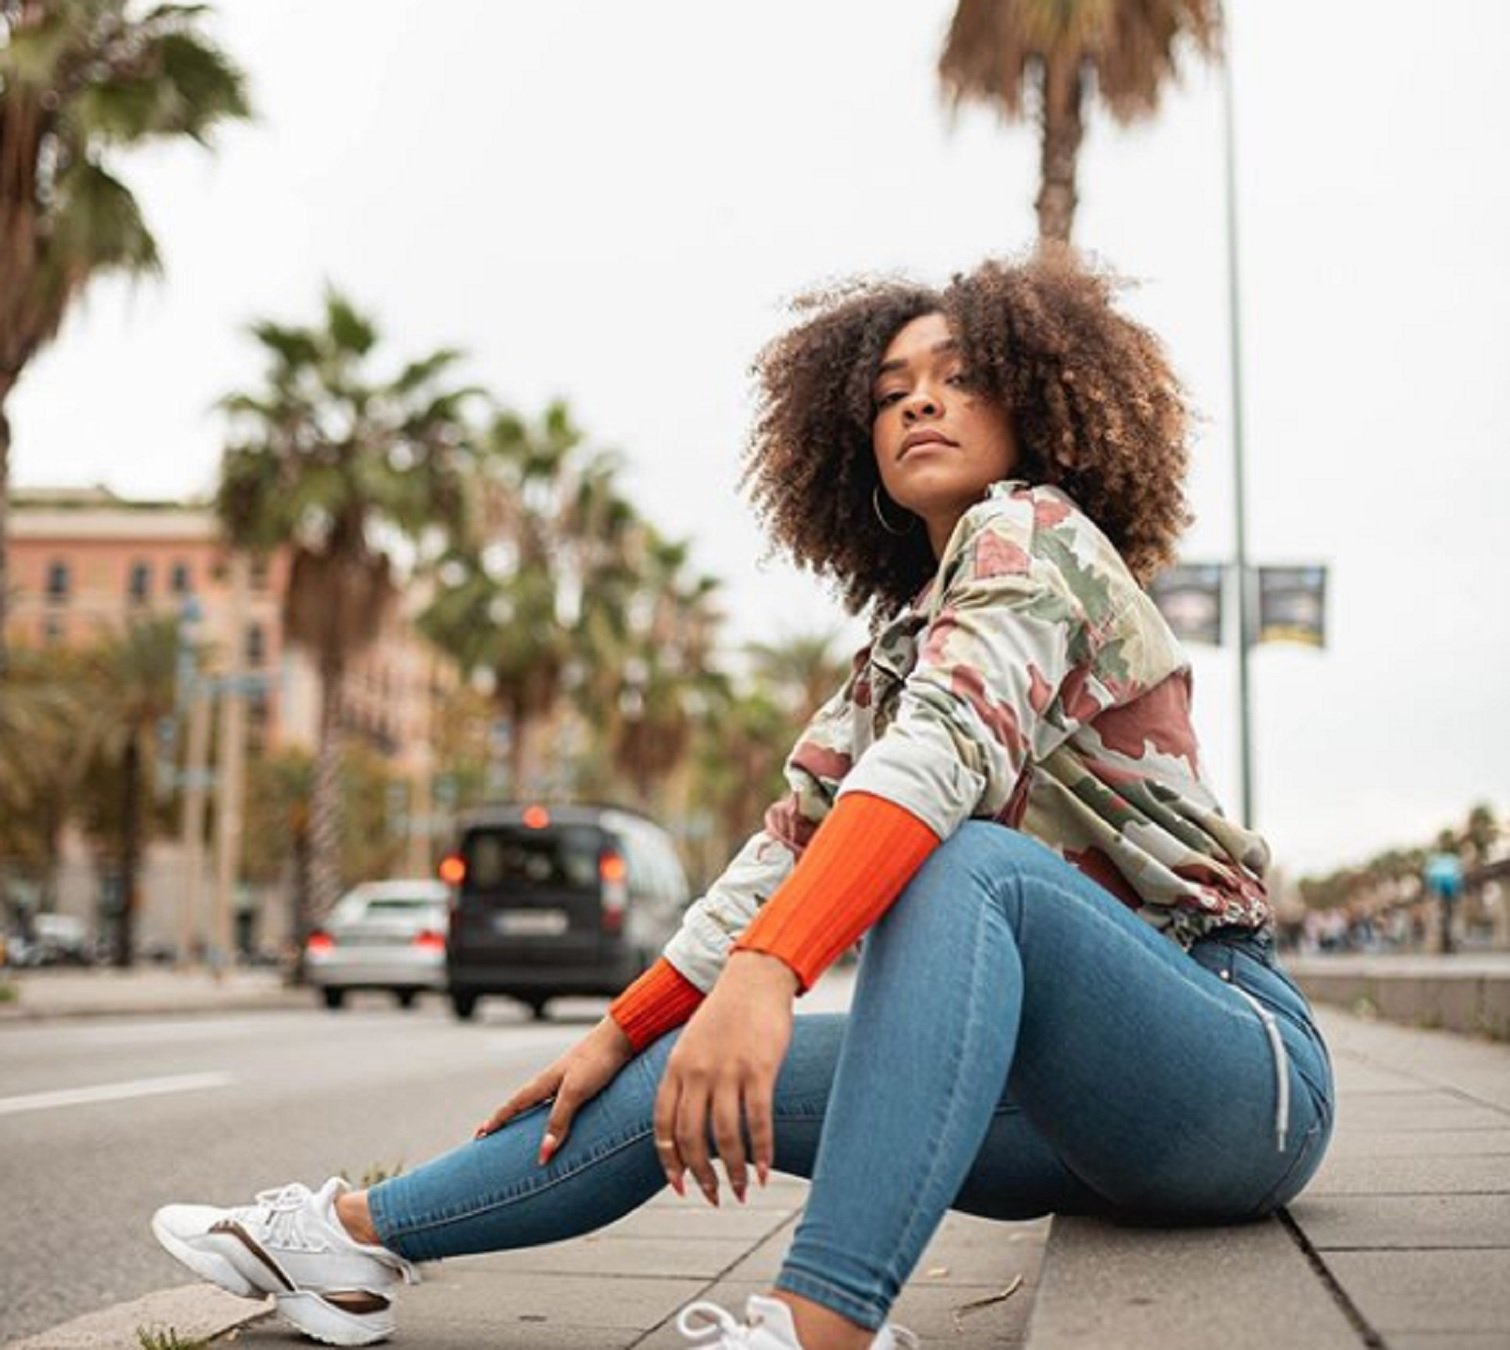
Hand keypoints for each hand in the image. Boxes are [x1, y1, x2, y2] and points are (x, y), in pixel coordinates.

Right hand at [475, 1015, 635, 1163]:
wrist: (623, 1035)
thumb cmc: (598, 1061)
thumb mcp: (575, 1093)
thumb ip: (559, 1121)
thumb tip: (542, 1154)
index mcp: (544, 1082)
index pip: (512, 1106)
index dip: (496, 1122)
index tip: (479, 1136)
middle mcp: (552, 1081)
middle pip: (523, 1104)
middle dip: (507, 1121)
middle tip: (490, 1136)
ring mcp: (567, 1079)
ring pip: (541, 1104)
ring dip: (528, 1118)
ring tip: (521, 1134)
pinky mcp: (584, 1080)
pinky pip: (560, 1103)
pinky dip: (551, 1115)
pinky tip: (560, 1120)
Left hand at [653, 950, 796, 1205]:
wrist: (754, 977)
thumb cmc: (726, 1014)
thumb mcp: (692, 1044)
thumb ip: (686, 1080)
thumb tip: (689, 1124)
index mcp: (675, 1067)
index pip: (663, 1126)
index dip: (669, 1161)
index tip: (679, 1186)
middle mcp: (697, 1072)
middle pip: (691, 1137)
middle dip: (701, 1175)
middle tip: (714, 1196)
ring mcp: (728, 1071)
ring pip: (725, 1136)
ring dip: (734, 1171)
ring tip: (743, 1190)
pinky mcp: (759, 1069)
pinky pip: (758, 1121)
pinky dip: (762, 1152)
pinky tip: (766, 1171)